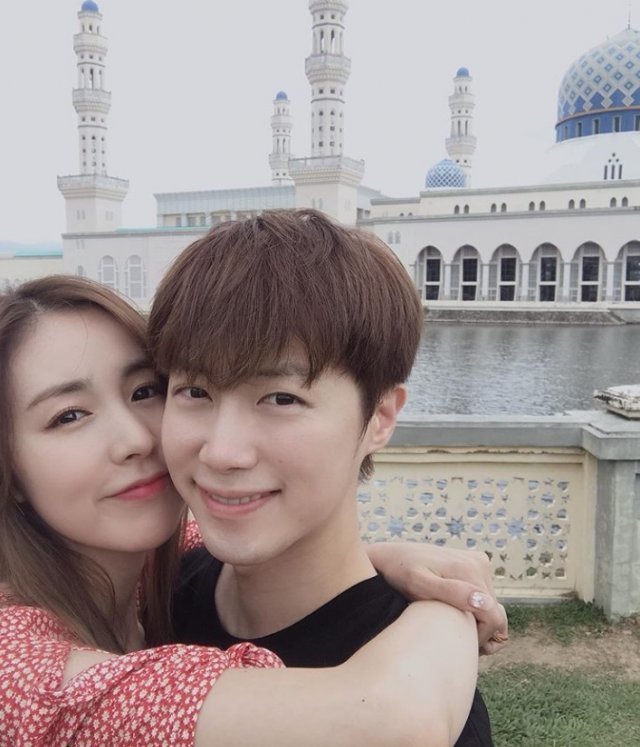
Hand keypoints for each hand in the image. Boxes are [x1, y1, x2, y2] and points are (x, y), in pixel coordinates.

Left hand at [365, 542, 507, 654]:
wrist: (389, 557)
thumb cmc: (399, 574)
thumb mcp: (419, 585)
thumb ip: (451, 593)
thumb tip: (483, 601)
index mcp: (470, 569)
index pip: (494, 618)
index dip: (480, 639)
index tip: (458, 645)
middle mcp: (479, 562)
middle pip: (495, 613)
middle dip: (478, 631)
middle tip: (450, 640)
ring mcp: (477, 562)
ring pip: (490, 606)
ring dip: (476, 621)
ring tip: (447, 625)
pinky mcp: (473, 564)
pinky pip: (483, 595)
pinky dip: (473, 609)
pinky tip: (452, 612)